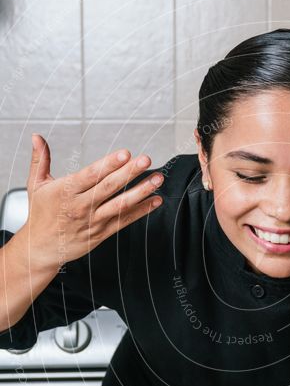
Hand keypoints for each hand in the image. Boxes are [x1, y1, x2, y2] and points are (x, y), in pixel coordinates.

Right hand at [23, 134, 162, 270]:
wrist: (40, 248)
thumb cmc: (40, 215)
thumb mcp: (36, 185)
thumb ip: (40, 160)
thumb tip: (37, 137)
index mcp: (66, 191)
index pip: (91, 175)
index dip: (109, 164)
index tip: (125, 153)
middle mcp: (81, 206)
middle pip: (108, 187)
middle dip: (129, 173)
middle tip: (146, 160)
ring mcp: (93, 221)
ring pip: (120, 205)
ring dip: (141, 192)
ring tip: (157, 179)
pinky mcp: (101, 233)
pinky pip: (124, 221)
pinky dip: (141, 211)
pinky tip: (155, 200)